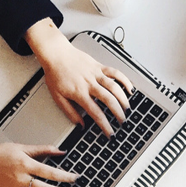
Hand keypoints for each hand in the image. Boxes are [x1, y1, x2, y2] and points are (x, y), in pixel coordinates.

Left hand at [25, 19, 133, 136]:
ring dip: (123, 99)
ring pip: (114, 87)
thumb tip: (80, 125)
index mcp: (79, 93)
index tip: (111, 134)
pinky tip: (130, 89)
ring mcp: (95, 74)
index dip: (105, 126)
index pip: (96, 113)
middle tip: (122, 122)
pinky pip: (115, 72)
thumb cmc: (55, 74)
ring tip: (128, 109)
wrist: (55, 53)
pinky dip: (125, 80)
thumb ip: (70, 112)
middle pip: (109, 100)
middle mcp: (89, 83)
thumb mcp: (58, 97)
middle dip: (118, 114)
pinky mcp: (99, 66)